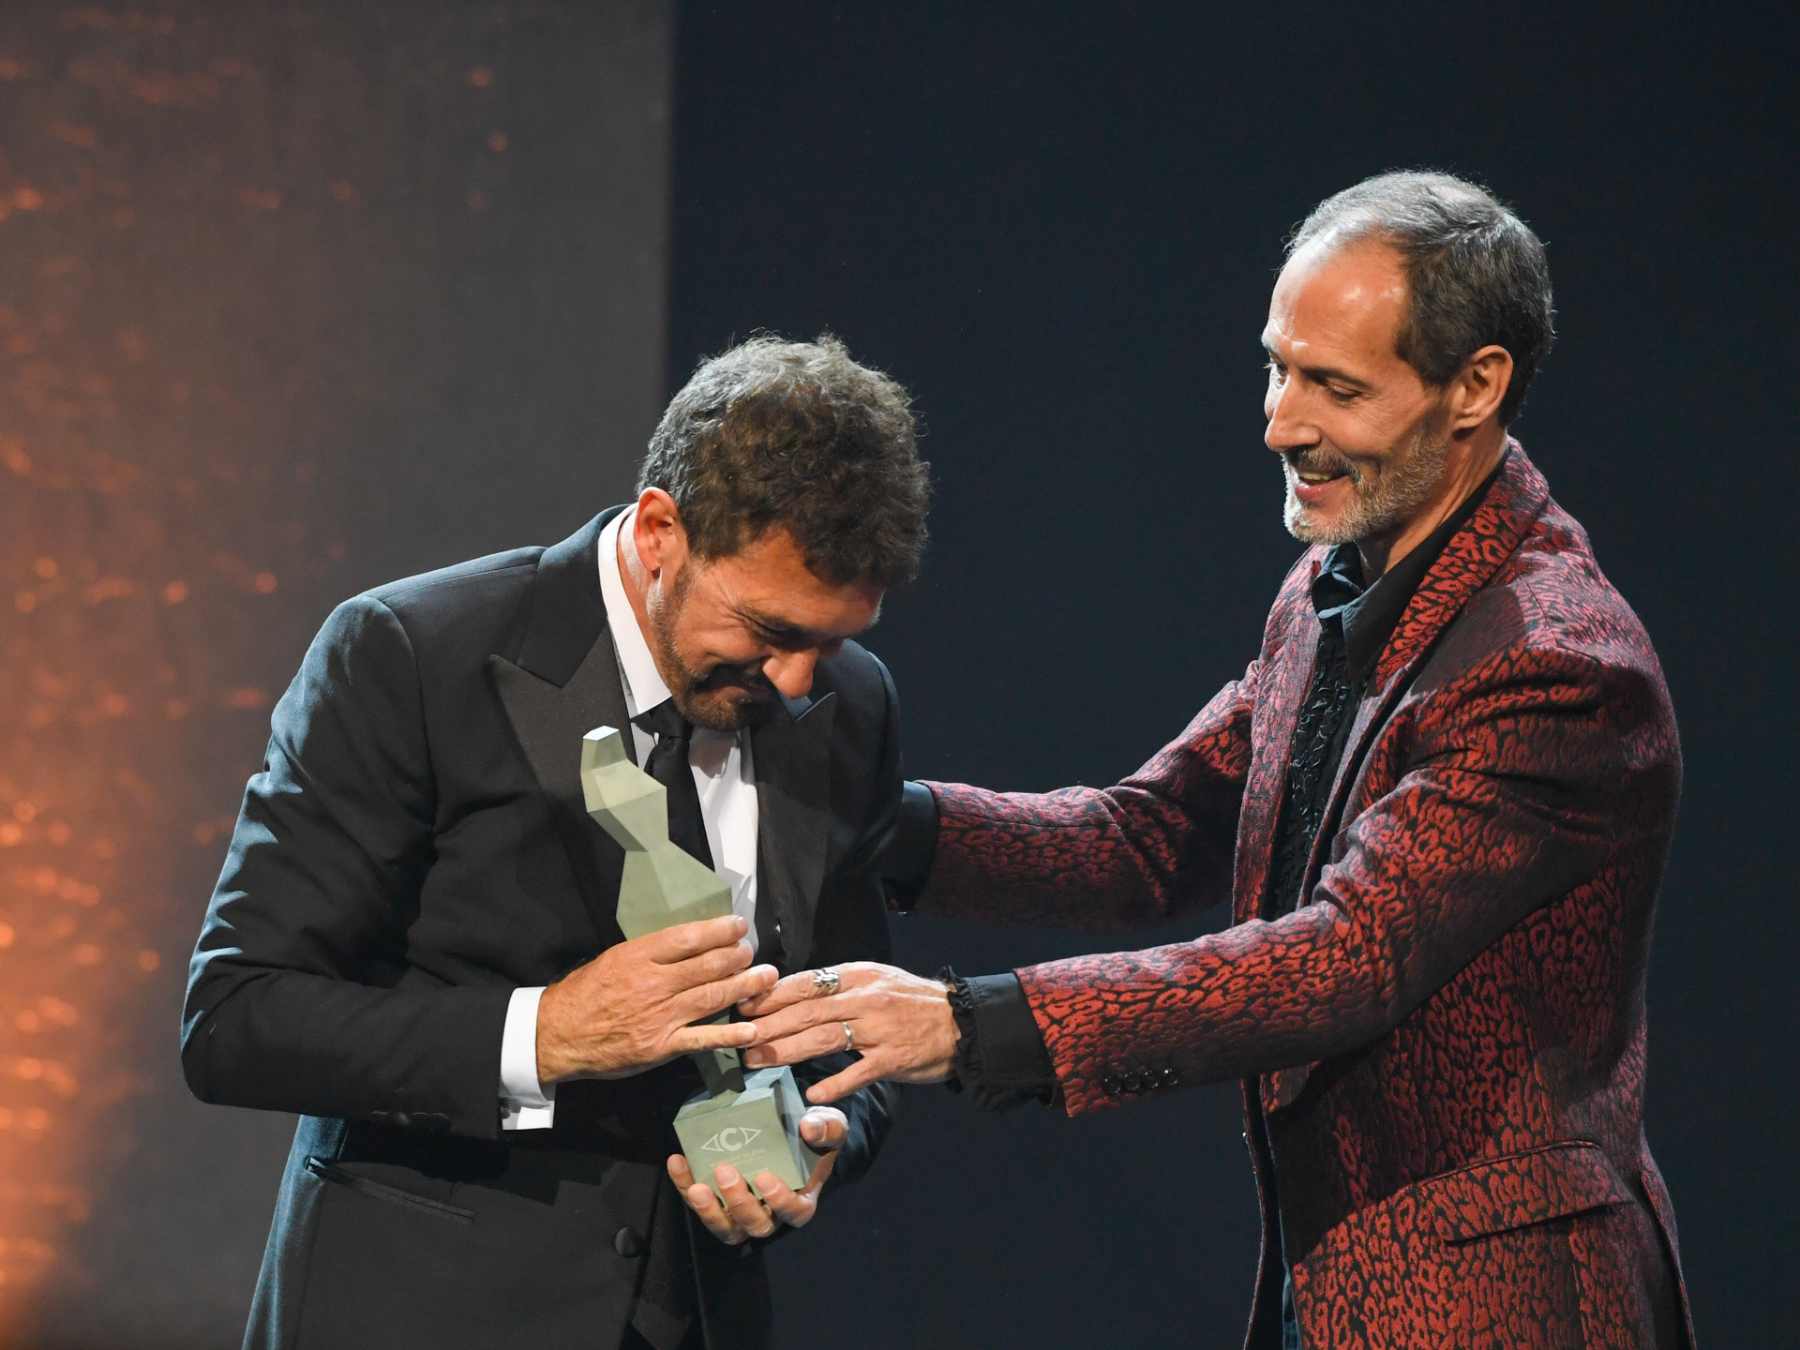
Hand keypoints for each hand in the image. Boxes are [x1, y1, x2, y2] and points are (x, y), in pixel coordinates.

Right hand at [535, 915, 775, 1083]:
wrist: (557, 1034)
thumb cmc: (583, 993)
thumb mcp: (612, 959)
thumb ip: (648, 953)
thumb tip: (685, 943)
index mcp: (639, 956)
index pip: (688, 938)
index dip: (719, 930)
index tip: (738, 925)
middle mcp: (654, 983)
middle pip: (706, 965)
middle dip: (737, 956)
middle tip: (753, 950)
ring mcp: (660, 1016)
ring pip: (711, 996)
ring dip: (744, 985)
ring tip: (766, 976)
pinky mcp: (662, 1046)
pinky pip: (702, 1038)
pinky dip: (729, 1034)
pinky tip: (751, 1029)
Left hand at [668, 1107, 845, 1242]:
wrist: (791, 1131)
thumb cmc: (812, 1135)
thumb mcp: (830, 1126)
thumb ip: (826, 1128)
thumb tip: (809, 1127)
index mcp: (801, 1200)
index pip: (794, 1212)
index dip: (779, 1201)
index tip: (765, 1177)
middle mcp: (771, 1214)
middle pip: (756, 1225)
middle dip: (739, 1203)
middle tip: (726, 1171)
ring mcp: (742, 1212)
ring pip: (726, 1228)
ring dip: (708, 1211)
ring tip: (697, 1187)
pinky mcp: (718, 1201)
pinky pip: (701, 1202)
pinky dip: (685, 1185)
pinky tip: (677, 1162)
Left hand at [739, 962, 956, 1102]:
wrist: (961, 1021)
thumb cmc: (911, 1002)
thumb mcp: (875, 980)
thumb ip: (838, 986)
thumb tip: (793, 993)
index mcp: (858, 976)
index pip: (806, 983)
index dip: (772, 995)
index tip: (744, 1005)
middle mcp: (866, 999)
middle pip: (808, 1011)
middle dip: (769, 1025)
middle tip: (738, 1038)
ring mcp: (880, 1030)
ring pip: (825, 1038)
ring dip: (787, 1052)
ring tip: (758, 1062)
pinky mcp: (893, 1060)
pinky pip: (858, 1073)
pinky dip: (834, 1083)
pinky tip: (811, 1094)